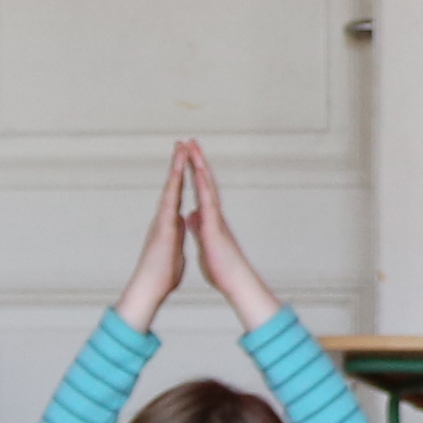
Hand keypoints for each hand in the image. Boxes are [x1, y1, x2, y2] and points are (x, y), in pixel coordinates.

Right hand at [116, 145, 189, 326]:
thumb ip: (175, 236)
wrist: (150, 288)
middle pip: (172, 186)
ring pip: (170, 189)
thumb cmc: (161, 274)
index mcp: (170, 223)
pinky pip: (169, 202)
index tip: (186, 161)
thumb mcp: (173, 250)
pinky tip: (178, 173)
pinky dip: (174, 187)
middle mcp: (164, 218)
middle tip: (181, 143)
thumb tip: (178, 227)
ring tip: (180, 148)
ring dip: (175, 168)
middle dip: (177, 164)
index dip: (182, 178)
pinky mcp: (163, 226)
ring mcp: (162, 220)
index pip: (178, 196)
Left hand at [181, 140, 280, 321]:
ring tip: (194, 148)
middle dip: (197, 161)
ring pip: (208, 186)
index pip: (199, 190)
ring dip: (200, 166)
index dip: (193, 173)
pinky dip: (204, 187)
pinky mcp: (214, 226)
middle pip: (205, 182)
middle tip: (191, 141)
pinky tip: (200, 174)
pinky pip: (209, 202)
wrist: (234, 281)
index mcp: (208, 219)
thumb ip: (199, 227)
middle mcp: (213, 214)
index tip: (188, 157)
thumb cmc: (221, 267)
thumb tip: (192, 215)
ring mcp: (215, 218)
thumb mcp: (204, 242)